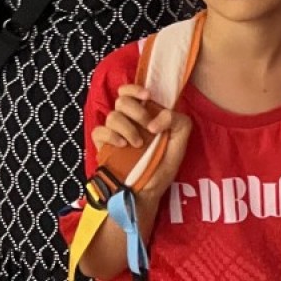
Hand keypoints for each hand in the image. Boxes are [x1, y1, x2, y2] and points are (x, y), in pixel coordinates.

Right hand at [92, 83, 192, 197]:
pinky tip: (122, 146)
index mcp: (145, 115)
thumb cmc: (163, 165)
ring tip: (138, 144)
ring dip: (128, 128)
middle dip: (138, 112)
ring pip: (113, 116)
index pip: (132, 91)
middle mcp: (128, 120)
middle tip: (149, 128)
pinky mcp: (103, 146)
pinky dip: (111, 136)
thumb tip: (154, 122)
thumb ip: (177, 121)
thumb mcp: (180, 141)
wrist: (148, 191)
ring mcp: (114, 133)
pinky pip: (99, 131)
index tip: (147, 97)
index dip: (135, 89)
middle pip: (122, 100)